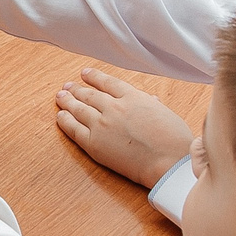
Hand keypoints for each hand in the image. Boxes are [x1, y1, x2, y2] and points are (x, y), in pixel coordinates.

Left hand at [55, 67, 193, 188]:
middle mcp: (114, 107)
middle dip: (77, 88)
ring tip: (61, 96)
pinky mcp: (94, 144)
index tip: (85, 73)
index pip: (108, 82)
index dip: (94, 77)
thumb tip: (149, 98)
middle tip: (68, 86)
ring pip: (79, 108)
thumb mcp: (166, 113)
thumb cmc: (174, 140)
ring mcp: (102, 124)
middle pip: (89, 94)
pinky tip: (61, 116)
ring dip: (67, 101)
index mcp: (133, 97)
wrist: (168, 162)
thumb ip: (152, 104)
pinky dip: (65, 121)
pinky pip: (74, 129)